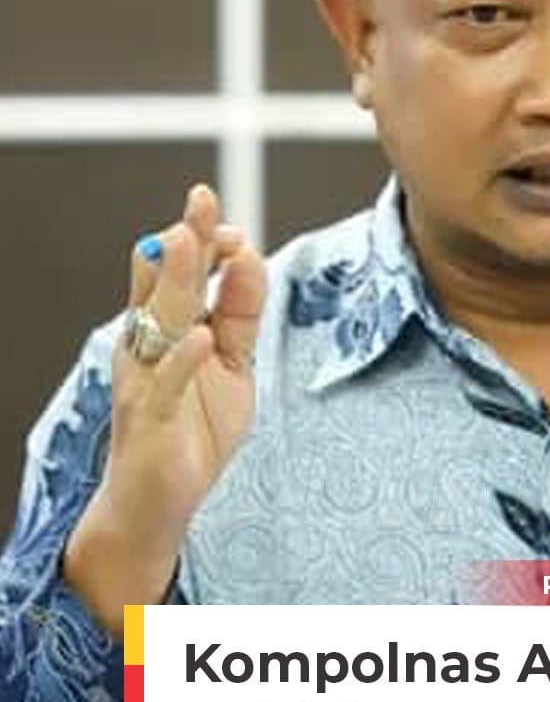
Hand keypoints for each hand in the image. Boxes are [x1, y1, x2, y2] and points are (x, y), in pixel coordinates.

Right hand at [64, 184, 266, 634]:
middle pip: (165, 282)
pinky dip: (183, 361)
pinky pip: (164, 385)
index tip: (232, 223)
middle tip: (201, 198)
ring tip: (189, 242)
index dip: (204, 241)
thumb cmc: (194, 428)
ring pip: (158, 321)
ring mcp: (144, 380)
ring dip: (176, 281)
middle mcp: (148, 345)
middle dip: (184, 239)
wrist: (158, 503)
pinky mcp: (148, 420)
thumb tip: (251, 256)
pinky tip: (202, 338)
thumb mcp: (233, 364)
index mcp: (169, 329)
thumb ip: (241, 315)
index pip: (182, 271)